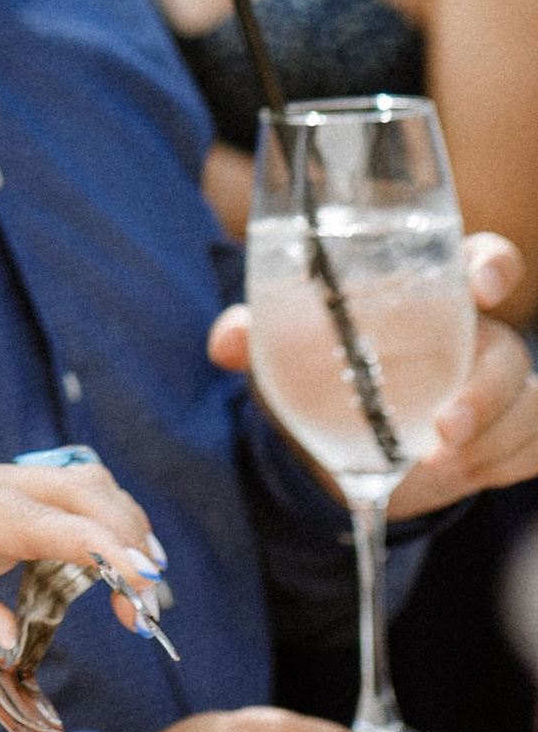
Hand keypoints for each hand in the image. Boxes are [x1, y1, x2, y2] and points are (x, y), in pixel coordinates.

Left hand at [0, 457, 164, 686]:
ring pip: (78, 496)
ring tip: (138, 602)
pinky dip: (94, 544)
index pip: (42, 520)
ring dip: (118, 539)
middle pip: (79, 492)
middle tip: (148, 610)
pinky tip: (110, 586)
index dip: (100, 551)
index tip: (142, 586)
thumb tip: (18, 637)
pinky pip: (59, 517)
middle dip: (126, 542)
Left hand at [211, 231, 537, 518]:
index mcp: (428, 291)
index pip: (480, 260)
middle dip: (485, 391)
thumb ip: (255, 335)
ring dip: (486, 440)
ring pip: (523, 405)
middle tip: (444, 428)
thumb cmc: (320, 371)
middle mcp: (473, 334)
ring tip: (433, 463)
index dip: (492, 266)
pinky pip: (531, 447)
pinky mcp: (507, 434)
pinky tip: (461, 471)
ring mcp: (496, 386)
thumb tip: (225, 342)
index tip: (483, 285)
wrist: (340, 444)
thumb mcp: (282, 352)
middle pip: (508, 349)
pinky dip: (500, 464)